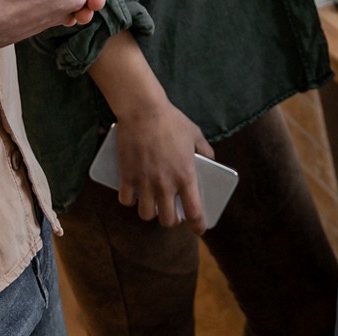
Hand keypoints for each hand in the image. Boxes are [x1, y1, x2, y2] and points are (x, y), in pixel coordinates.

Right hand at [113, 102, 213, 234]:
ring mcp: (145, 182)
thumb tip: (211, 160)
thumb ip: (206, 149)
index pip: (194, 211)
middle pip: (167, 220)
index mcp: (185, 176)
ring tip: (151, 204)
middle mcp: (165, 184)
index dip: (198, 225)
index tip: (199, 228)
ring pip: (146, 215)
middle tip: (170, 213)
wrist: (143, 109)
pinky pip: (126, 201)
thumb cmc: (171, 120)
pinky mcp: (127, 176)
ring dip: (149, 212)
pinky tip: (132, 195)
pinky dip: (129, 200)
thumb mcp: (195, 133)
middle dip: (170, 220)